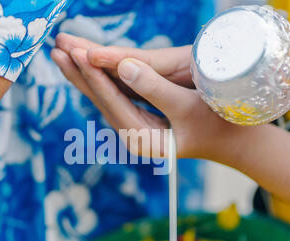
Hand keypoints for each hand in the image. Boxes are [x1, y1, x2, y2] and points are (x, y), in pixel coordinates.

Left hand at [51, 33, 238, 159]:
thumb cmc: (218, 126)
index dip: (95, 76)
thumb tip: (123, 66)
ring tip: (63, 52)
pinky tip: (88, 66)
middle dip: (79, 73)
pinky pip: (116, 94)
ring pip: (105, 96)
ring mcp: (135, 126)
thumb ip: (154, 89)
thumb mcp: (188, 108)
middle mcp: (133, 134)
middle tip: (56, 47)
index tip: (75, 52)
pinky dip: (102, 77)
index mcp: (143, 138)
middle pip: (101, 99)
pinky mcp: (140, 116)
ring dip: (85, 74)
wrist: (234, 142)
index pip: (113, 102)